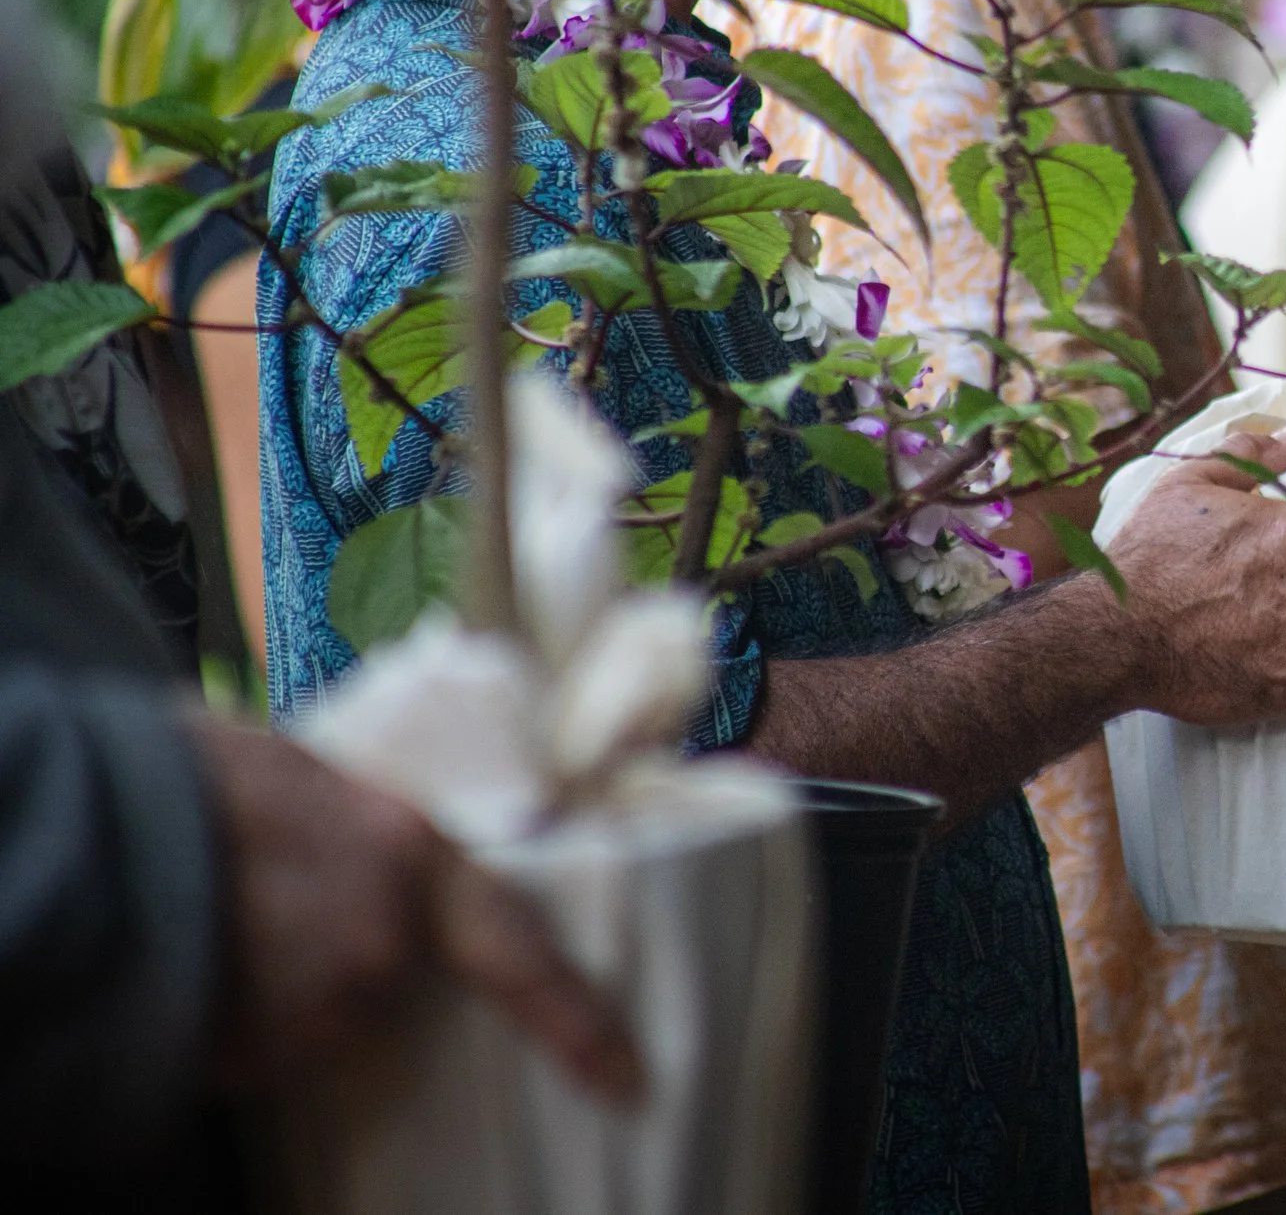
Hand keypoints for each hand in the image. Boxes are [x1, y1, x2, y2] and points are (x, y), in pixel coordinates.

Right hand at [190, 716, 640, 1101]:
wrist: (93, 832)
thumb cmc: (195, 777)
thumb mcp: (306, 769)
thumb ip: (362, 819)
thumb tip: (371, 835)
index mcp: (413, 856)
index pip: (521, 952)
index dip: (579, 1021)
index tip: (628, 1079)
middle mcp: (383, 942)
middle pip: (390, 973)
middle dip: (337, 949)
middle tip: (266, 913)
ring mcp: (318, 1007)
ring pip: (318, 1010)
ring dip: (277, 978)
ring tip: (212, 917)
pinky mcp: (252, 1053)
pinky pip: (260, 1040)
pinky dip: (233, 1013)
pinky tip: (192, 959)